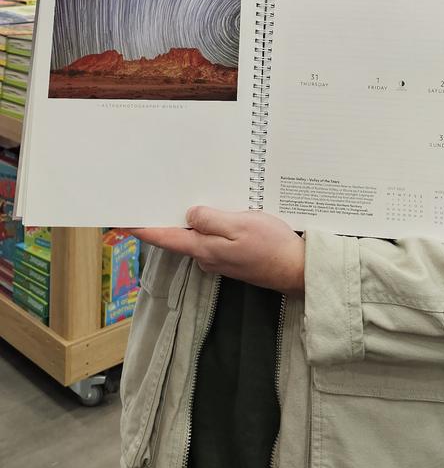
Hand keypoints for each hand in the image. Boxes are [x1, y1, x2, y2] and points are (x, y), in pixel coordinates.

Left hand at [129, 207, 304, 295]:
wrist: (297, 270)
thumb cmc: (271, 246)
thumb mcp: (240, 225)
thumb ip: (211, 220)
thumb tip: (190, 215)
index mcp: (204, 249)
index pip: (165, 238)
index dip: (142, 228)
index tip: (122, 221)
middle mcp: (206, 256)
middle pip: (178, 236)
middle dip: (164, 218)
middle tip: (151, 197)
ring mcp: (219, 258)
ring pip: (196, 236)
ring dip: (189, 220)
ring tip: (182, 197)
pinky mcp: (232, 257)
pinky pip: (213, 238)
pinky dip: (209, 224)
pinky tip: (216, 211)